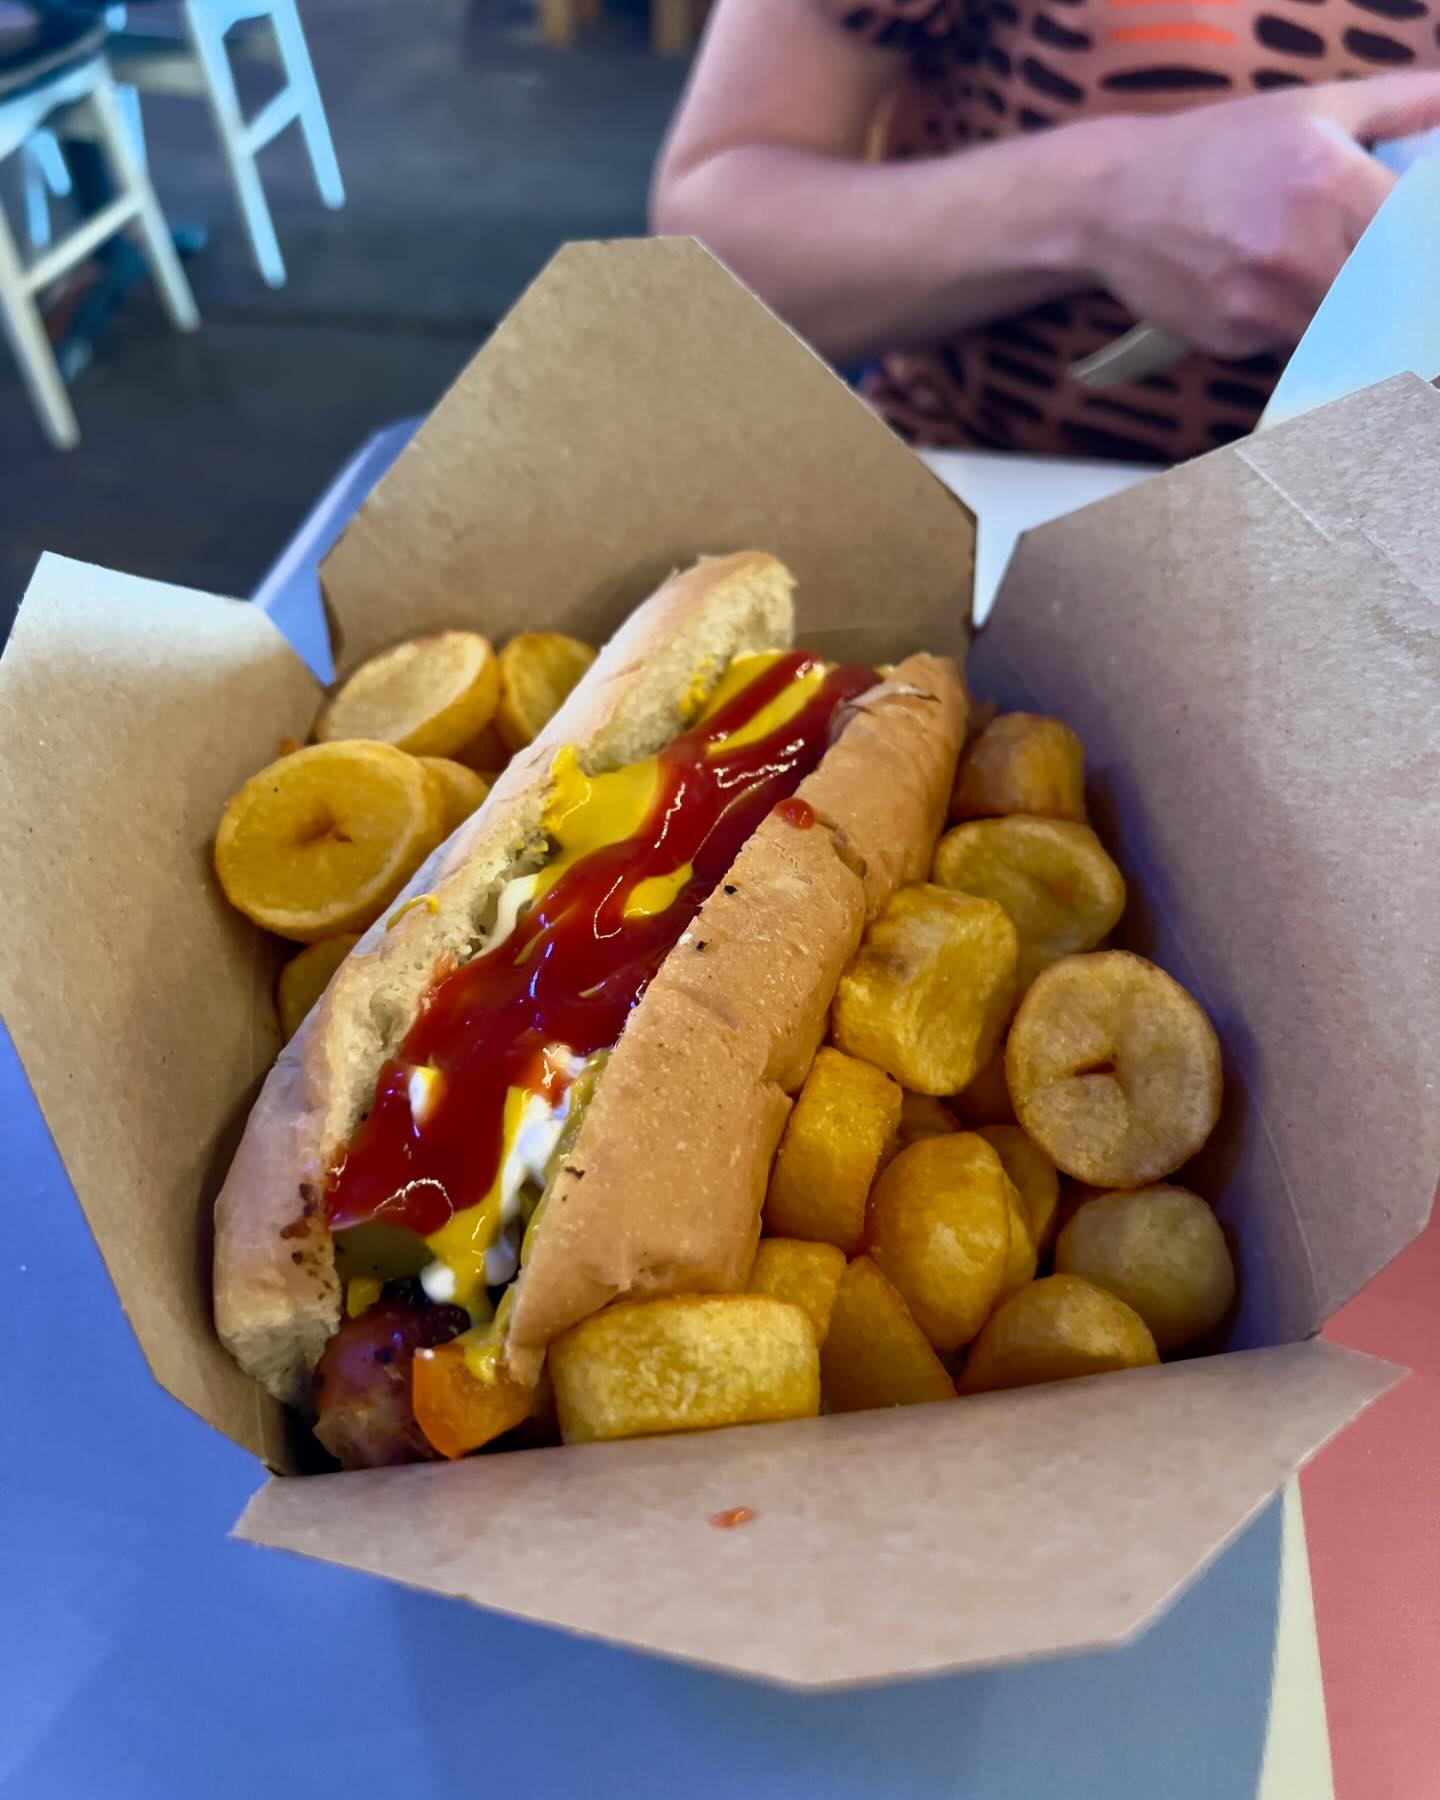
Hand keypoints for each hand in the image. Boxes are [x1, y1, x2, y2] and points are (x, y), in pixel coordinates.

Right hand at [1080, 74, 1439, 357]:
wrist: (1115, 202)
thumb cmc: (1217, 150)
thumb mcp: (1311, 108)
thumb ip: (1397, 104)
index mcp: (1331, 183)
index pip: (1414, 243)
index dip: (1418, 261)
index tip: (1410, 267)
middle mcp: (1299, 252)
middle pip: (1384, 302)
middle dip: (1390, 300)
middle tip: (1371, 287)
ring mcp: (1263, 306)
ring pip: (1340, 334)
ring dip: (1343, 318)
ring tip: (1316, 283)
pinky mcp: (1233, 342)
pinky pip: (1289, 346)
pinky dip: (1293, 328)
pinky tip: (1267, 295)